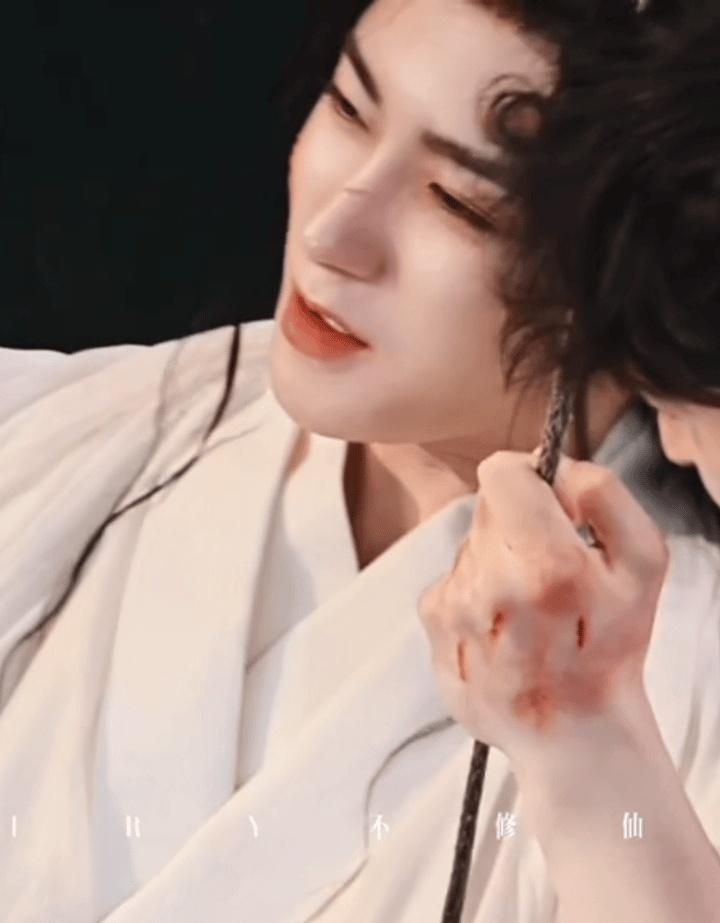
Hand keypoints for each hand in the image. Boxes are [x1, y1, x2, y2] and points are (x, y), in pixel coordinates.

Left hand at [418, 449, 669, 762]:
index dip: (524, 474)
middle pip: (486, 508)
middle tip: (548, 570)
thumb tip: (554, 466)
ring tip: (528, 610)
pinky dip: (474, 594)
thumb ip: (604, 494)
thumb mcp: (642, 564)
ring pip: (469, 545)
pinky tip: (502, 629)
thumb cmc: (610, 647)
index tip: (543, 497)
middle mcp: (492, 583)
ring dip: (496, 562)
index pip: (500, 472)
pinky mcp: (434, 626)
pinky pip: (450, 580)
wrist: (570, 733)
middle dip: (518, 525)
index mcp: (548, 563)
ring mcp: (456, 606)